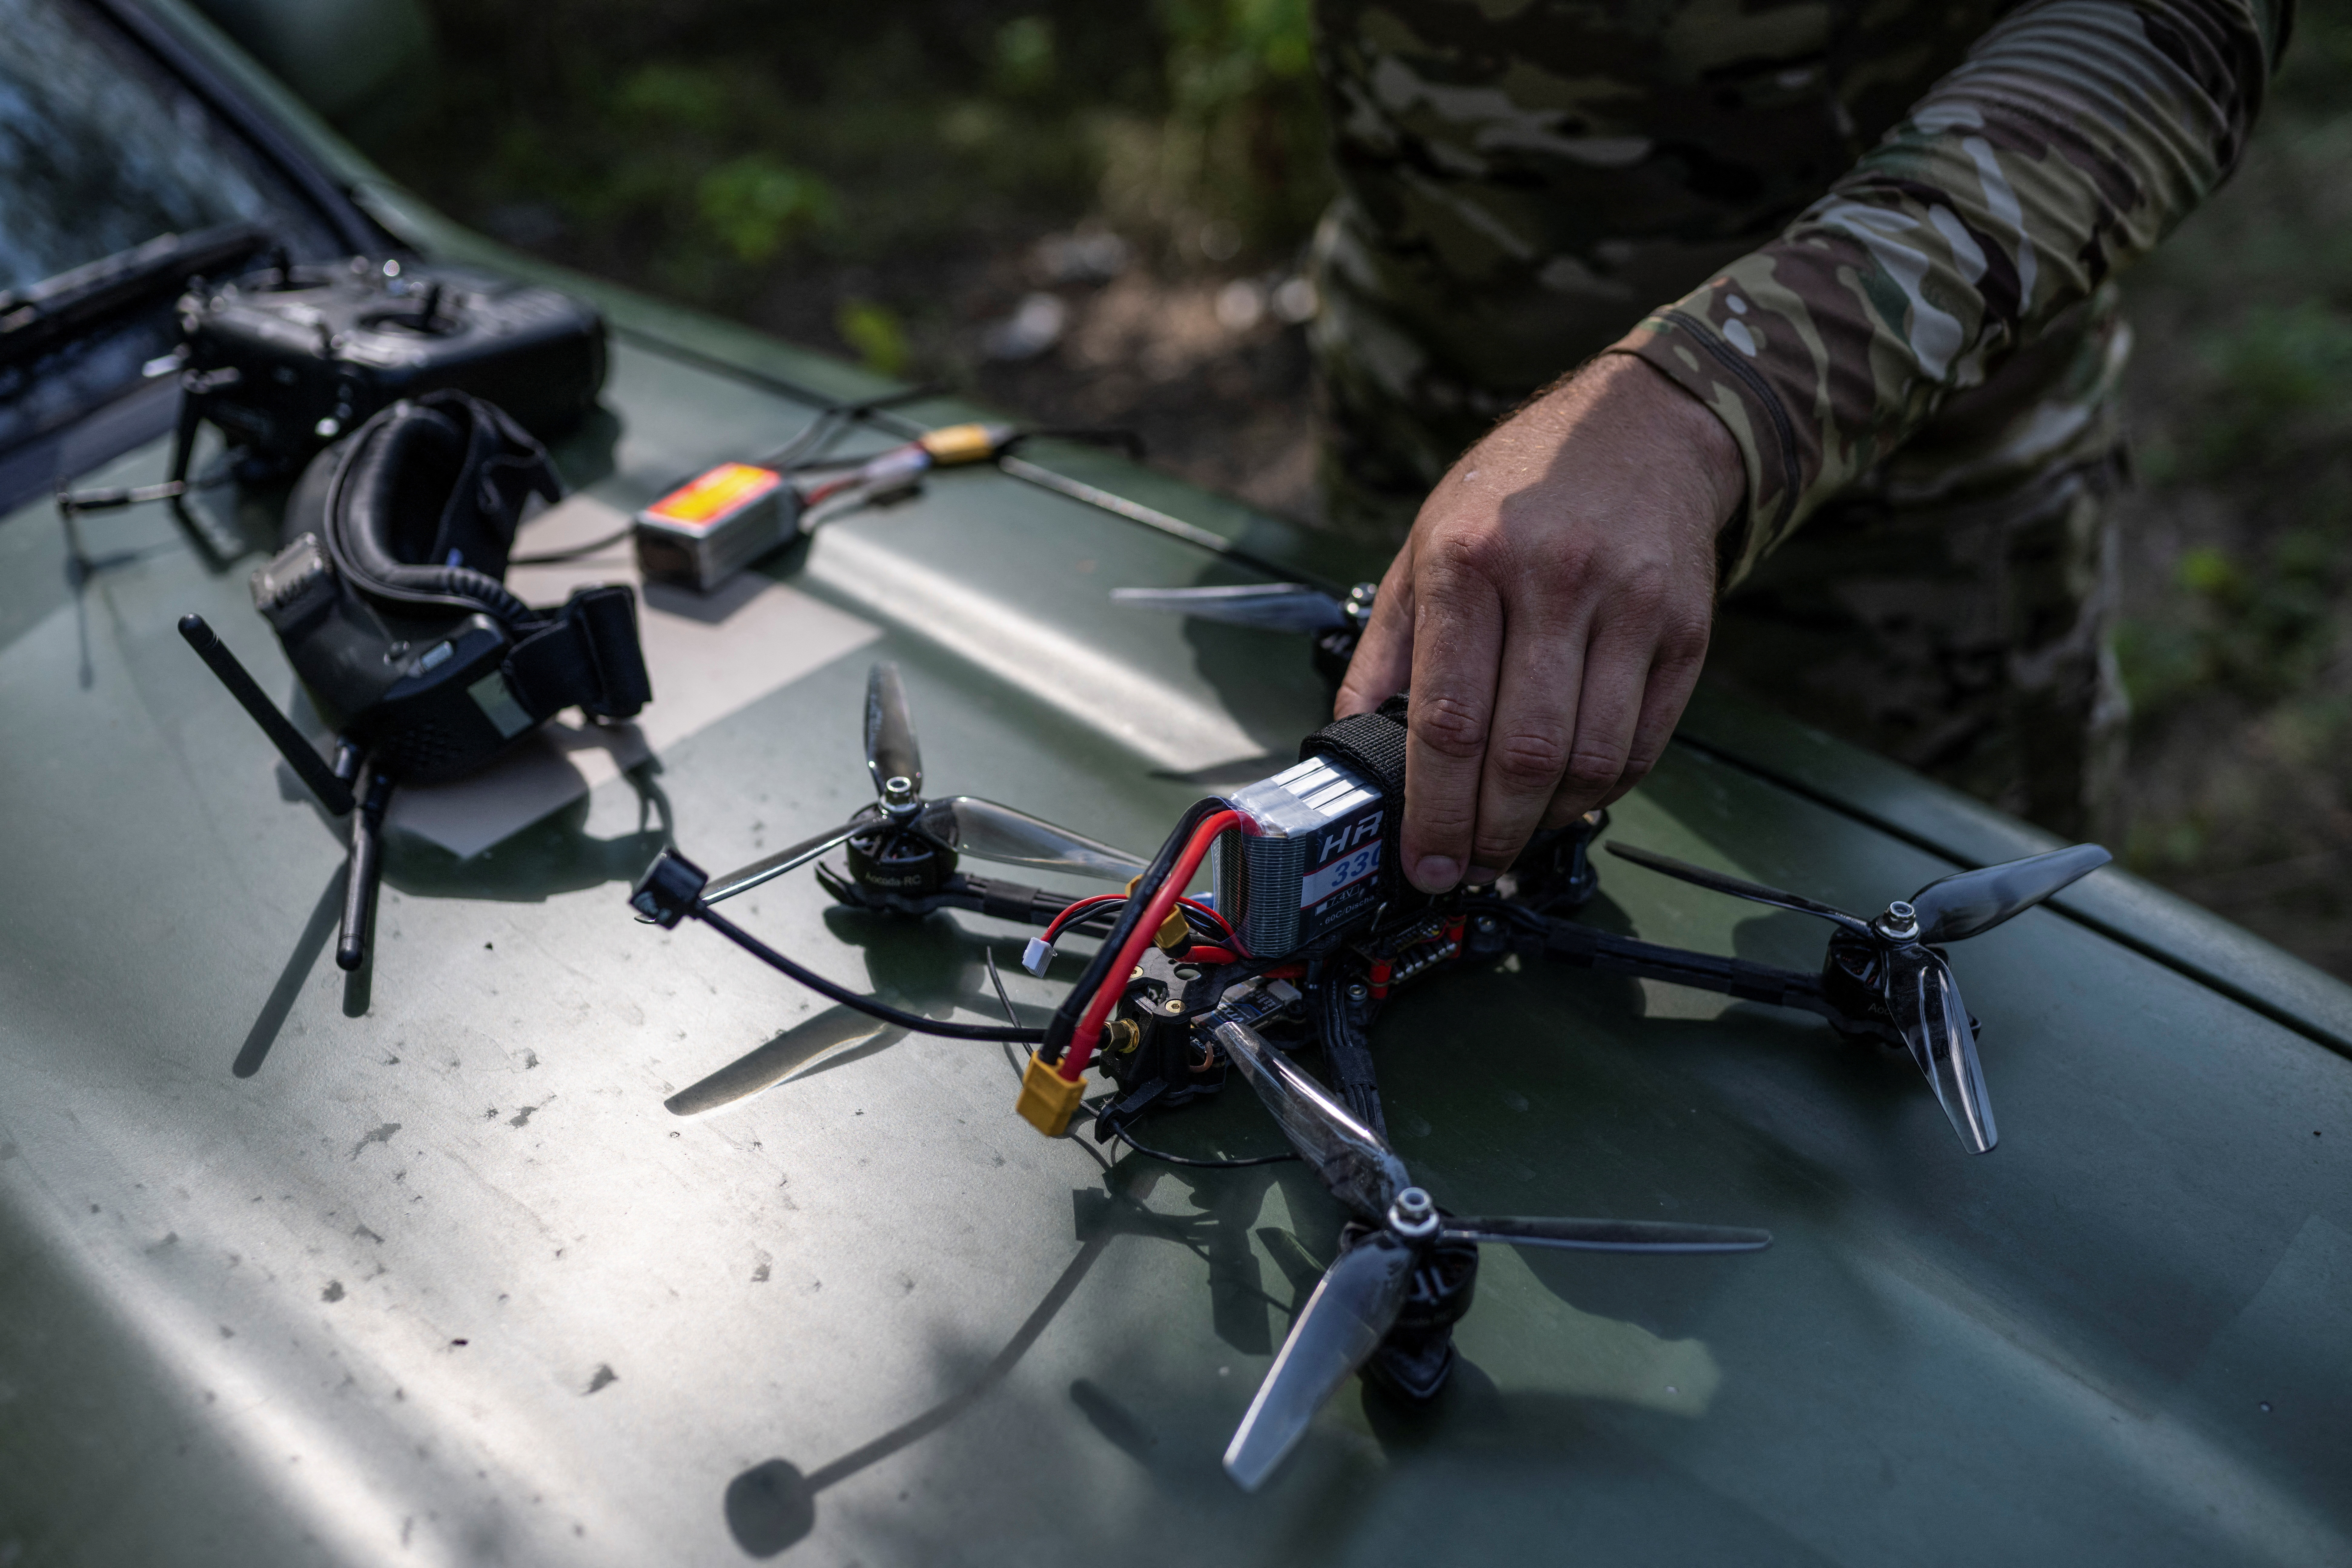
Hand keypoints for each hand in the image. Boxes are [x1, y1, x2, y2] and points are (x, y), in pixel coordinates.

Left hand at [1335, 353, 1743, 891]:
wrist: (1642, 426)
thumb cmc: (1519, 488)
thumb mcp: (1425, 544)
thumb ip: (1386, 647)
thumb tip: (1349, 739)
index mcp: (1469, 562)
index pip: (1448, 720)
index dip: (1433, 810)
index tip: (1423, 861)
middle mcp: (1553, 582)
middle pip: (1522, 754)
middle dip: (1488, 833)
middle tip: (1467, 867)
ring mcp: (1629, 606)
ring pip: (1589, 761)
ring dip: (1546, 822)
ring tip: (1513, 838)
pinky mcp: (1684, 630)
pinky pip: (1642, 743)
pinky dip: (1601, 790)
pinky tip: (1568, 798)